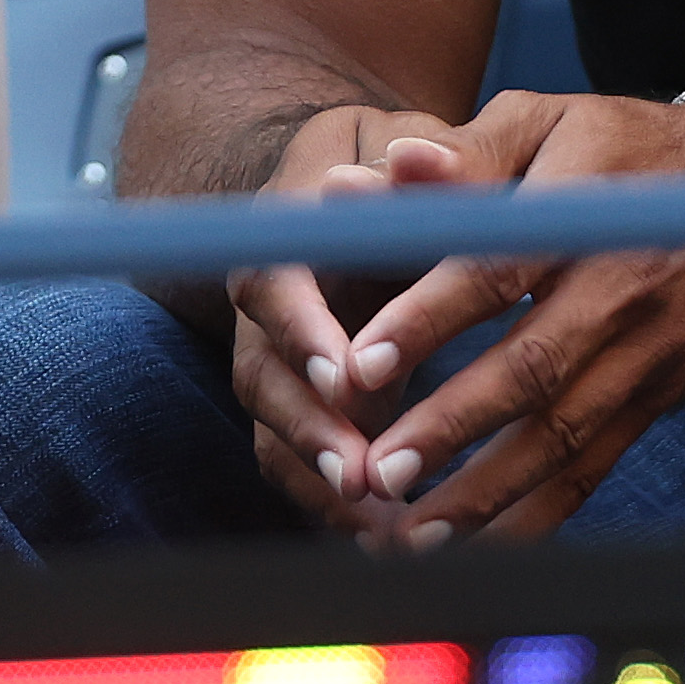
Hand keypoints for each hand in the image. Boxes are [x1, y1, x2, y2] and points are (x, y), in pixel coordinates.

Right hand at [222, 104, 470, 533]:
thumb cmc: (394, 157)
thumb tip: (414, 161)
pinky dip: (338, 504)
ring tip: (382, 530)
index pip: (274, 281)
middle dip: (309, 431)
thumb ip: (422, 162)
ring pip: (274, 431)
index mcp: (285, 228)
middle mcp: (267, 303)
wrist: (355, 179)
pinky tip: (393, 541)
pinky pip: (301, 462)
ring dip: (321, 481)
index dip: (303, 331)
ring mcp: (278, 359)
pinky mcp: (302, 404)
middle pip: (262, 375)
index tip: (345, 374)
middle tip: (363, 476)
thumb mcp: (410, 142)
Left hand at [335, 92, 684, 549]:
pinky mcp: (655, 397)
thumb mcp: (547, 121)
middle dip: (451, 427)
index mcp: (582, 211)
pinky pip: (595, 467)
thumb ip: (467, 154)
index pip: (497, 267)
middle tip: (379, 470)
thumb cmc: (622, 150)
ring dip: (487, 491)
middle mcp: (619, 290)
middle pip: (532, 368)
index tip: (362, 362)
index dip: (429, 316)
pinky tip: (482, 546)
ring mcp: (645, 353)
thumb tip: (392, 165)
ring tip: (413, 530)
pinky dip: (539, 515)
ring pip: (564, 435)